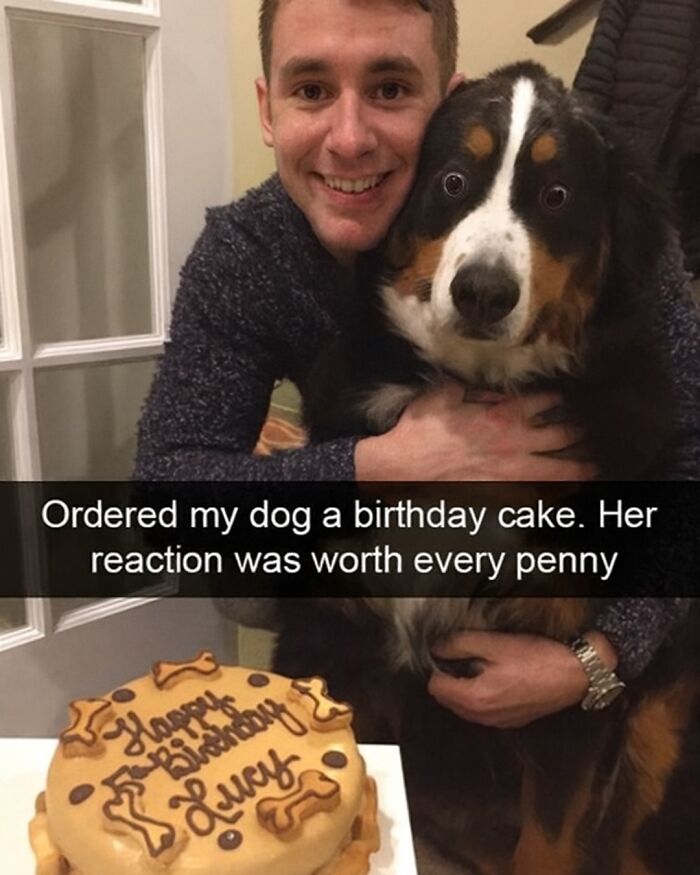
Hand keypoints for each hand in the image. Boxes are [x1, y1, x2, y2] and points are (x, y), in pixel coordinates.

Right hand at [355, 381, 596, 480]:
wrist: (403, 468)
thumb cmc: (420, 429)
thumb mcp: (444, 394)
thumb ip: (473, 389)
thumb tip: (494, 390)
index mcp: (501, 414)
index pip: (543, 402)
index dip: (558, 399)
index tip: (564, 399)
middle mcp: (513, 442)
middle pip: (562, 435)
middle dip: (578, 431)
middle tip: (588, 430)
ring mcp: (509, 471)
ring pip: (556, 470)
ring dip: (578, 468)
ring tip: (593, 469)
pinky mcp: (500, 493)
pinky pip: (536, 496)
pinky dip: (552, 495)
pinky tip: (563, 494)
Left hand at [427, 630, 616, 727]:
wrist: (574, 675)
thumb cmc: (537, 659)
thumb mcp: (493, 644)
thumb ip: (459, 645)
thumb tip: (437, 648)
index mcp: (475, 699)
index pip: (435, 687)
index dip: (438, 666)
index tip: (448, 652)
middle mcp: (484, 717)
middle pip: (448, 700)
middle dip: (450, 679)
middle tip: (465, 656)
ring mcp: (499, 722)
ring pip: (465, 707)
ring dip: (465, 688)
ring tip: (481, 665)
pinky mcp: (512, 721)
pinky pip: (484, 711)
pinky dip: (481, 696)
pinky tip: (496, 678)